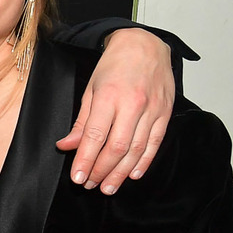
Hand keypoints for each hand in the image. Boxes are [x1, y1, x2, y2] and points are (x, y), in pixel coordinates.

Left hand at [57, 28, 173, 192]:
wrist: (145, 45)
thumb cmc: (114, 66)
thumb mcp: (90, 89)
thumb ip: (82, 121)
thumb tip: (67, 146)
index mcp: (108, 97)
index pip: (95, 136)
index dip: (85, 160)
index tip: (77, 177)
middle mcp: (132, 104)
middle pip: (117, 147)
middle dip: (102, 171)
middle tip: (90, 185)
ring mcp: (152, 109)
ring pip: (137, 149)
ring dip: (121, 172)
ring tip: (108, 187)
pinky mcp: (165, 113)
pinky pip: (155, 142)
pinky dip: (144, 161)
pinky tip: (132, 174)